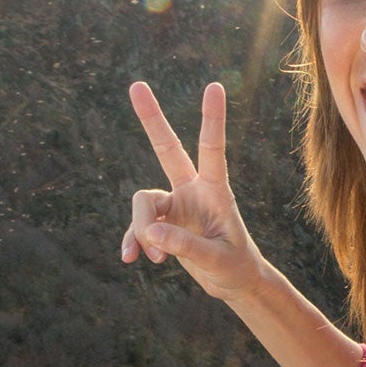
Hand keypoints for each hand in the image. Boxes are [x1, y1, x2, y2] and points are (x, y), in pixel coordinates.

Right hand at [120, 80, 265, 299]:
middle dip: (152, 119)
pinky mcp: (161, 222)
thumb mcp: (216, 259)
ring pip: (143, 203)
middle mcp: (192, 190)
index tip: (214, 86)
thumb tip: (149, 233)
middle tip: (136, 85)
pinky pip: (137, 226)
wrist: (232, 281)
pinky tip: (130, 258)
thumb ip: (185, 245)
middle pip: (167, 149)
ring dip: (142, 231)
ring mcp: (174, 204)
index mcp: (215, 191)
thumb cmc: (234, 266)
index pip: (212, 149)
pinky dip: (133, 241)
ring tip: (157, 259)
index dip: (212, 119)